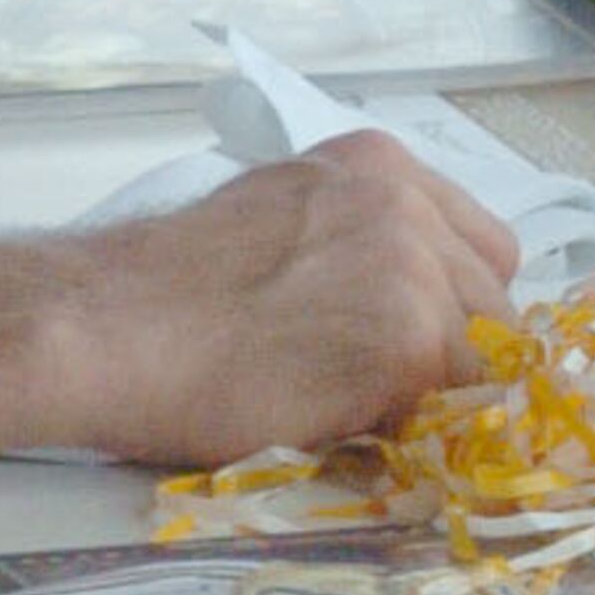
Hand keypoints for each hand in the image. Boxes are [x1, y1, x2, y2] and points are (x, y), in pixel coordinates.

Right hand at [0, 132, 516, 468]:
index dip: (448, 305)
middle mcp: (407, 201)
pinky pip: (453, 410)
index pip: (477, 247)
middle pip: (493, 304)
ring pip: (482, 361)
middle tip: (364, 386)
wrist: (101, 329)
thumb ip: (348, 244)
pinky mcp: (408, 344)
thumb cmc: (155, 295)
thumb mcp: (275, 225)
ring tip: (341, 406)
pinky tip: (340, 423)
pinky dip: (410, 431)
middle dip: (446, 353)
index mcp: (375, 164)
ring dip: (428, 395)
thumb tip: (384, 311)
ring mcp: (414, 269)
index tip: (401, 341)